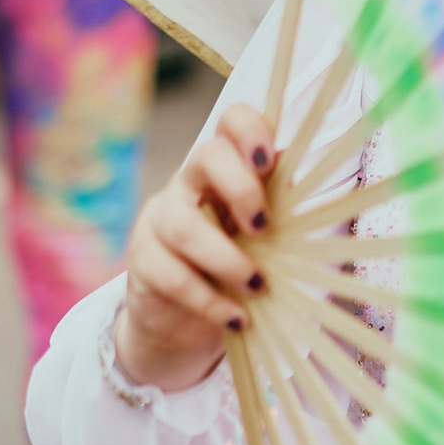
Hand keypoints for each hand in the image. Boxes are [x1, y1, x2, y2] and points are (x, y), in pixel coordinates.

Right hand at [114, 95, 277, 395]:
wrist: (183, 322)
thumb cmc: (235, 268)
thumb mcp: (265, 238)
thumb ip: (282, 208)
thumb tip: (302, 174)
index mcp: (224, 168)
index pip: (230, 122)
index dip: (249, 129)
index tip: (268, 162)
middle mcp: (187, 183)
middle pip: (205, 156)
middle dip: (240, 188)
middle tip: (263, 227)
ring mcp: (158, 218)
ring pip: (184, 226)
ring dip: (228, 260)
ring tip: (258, 287)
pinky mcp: (141, 261)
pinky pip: (172, 276)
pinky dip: (210, 301)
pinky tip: (235, 317)